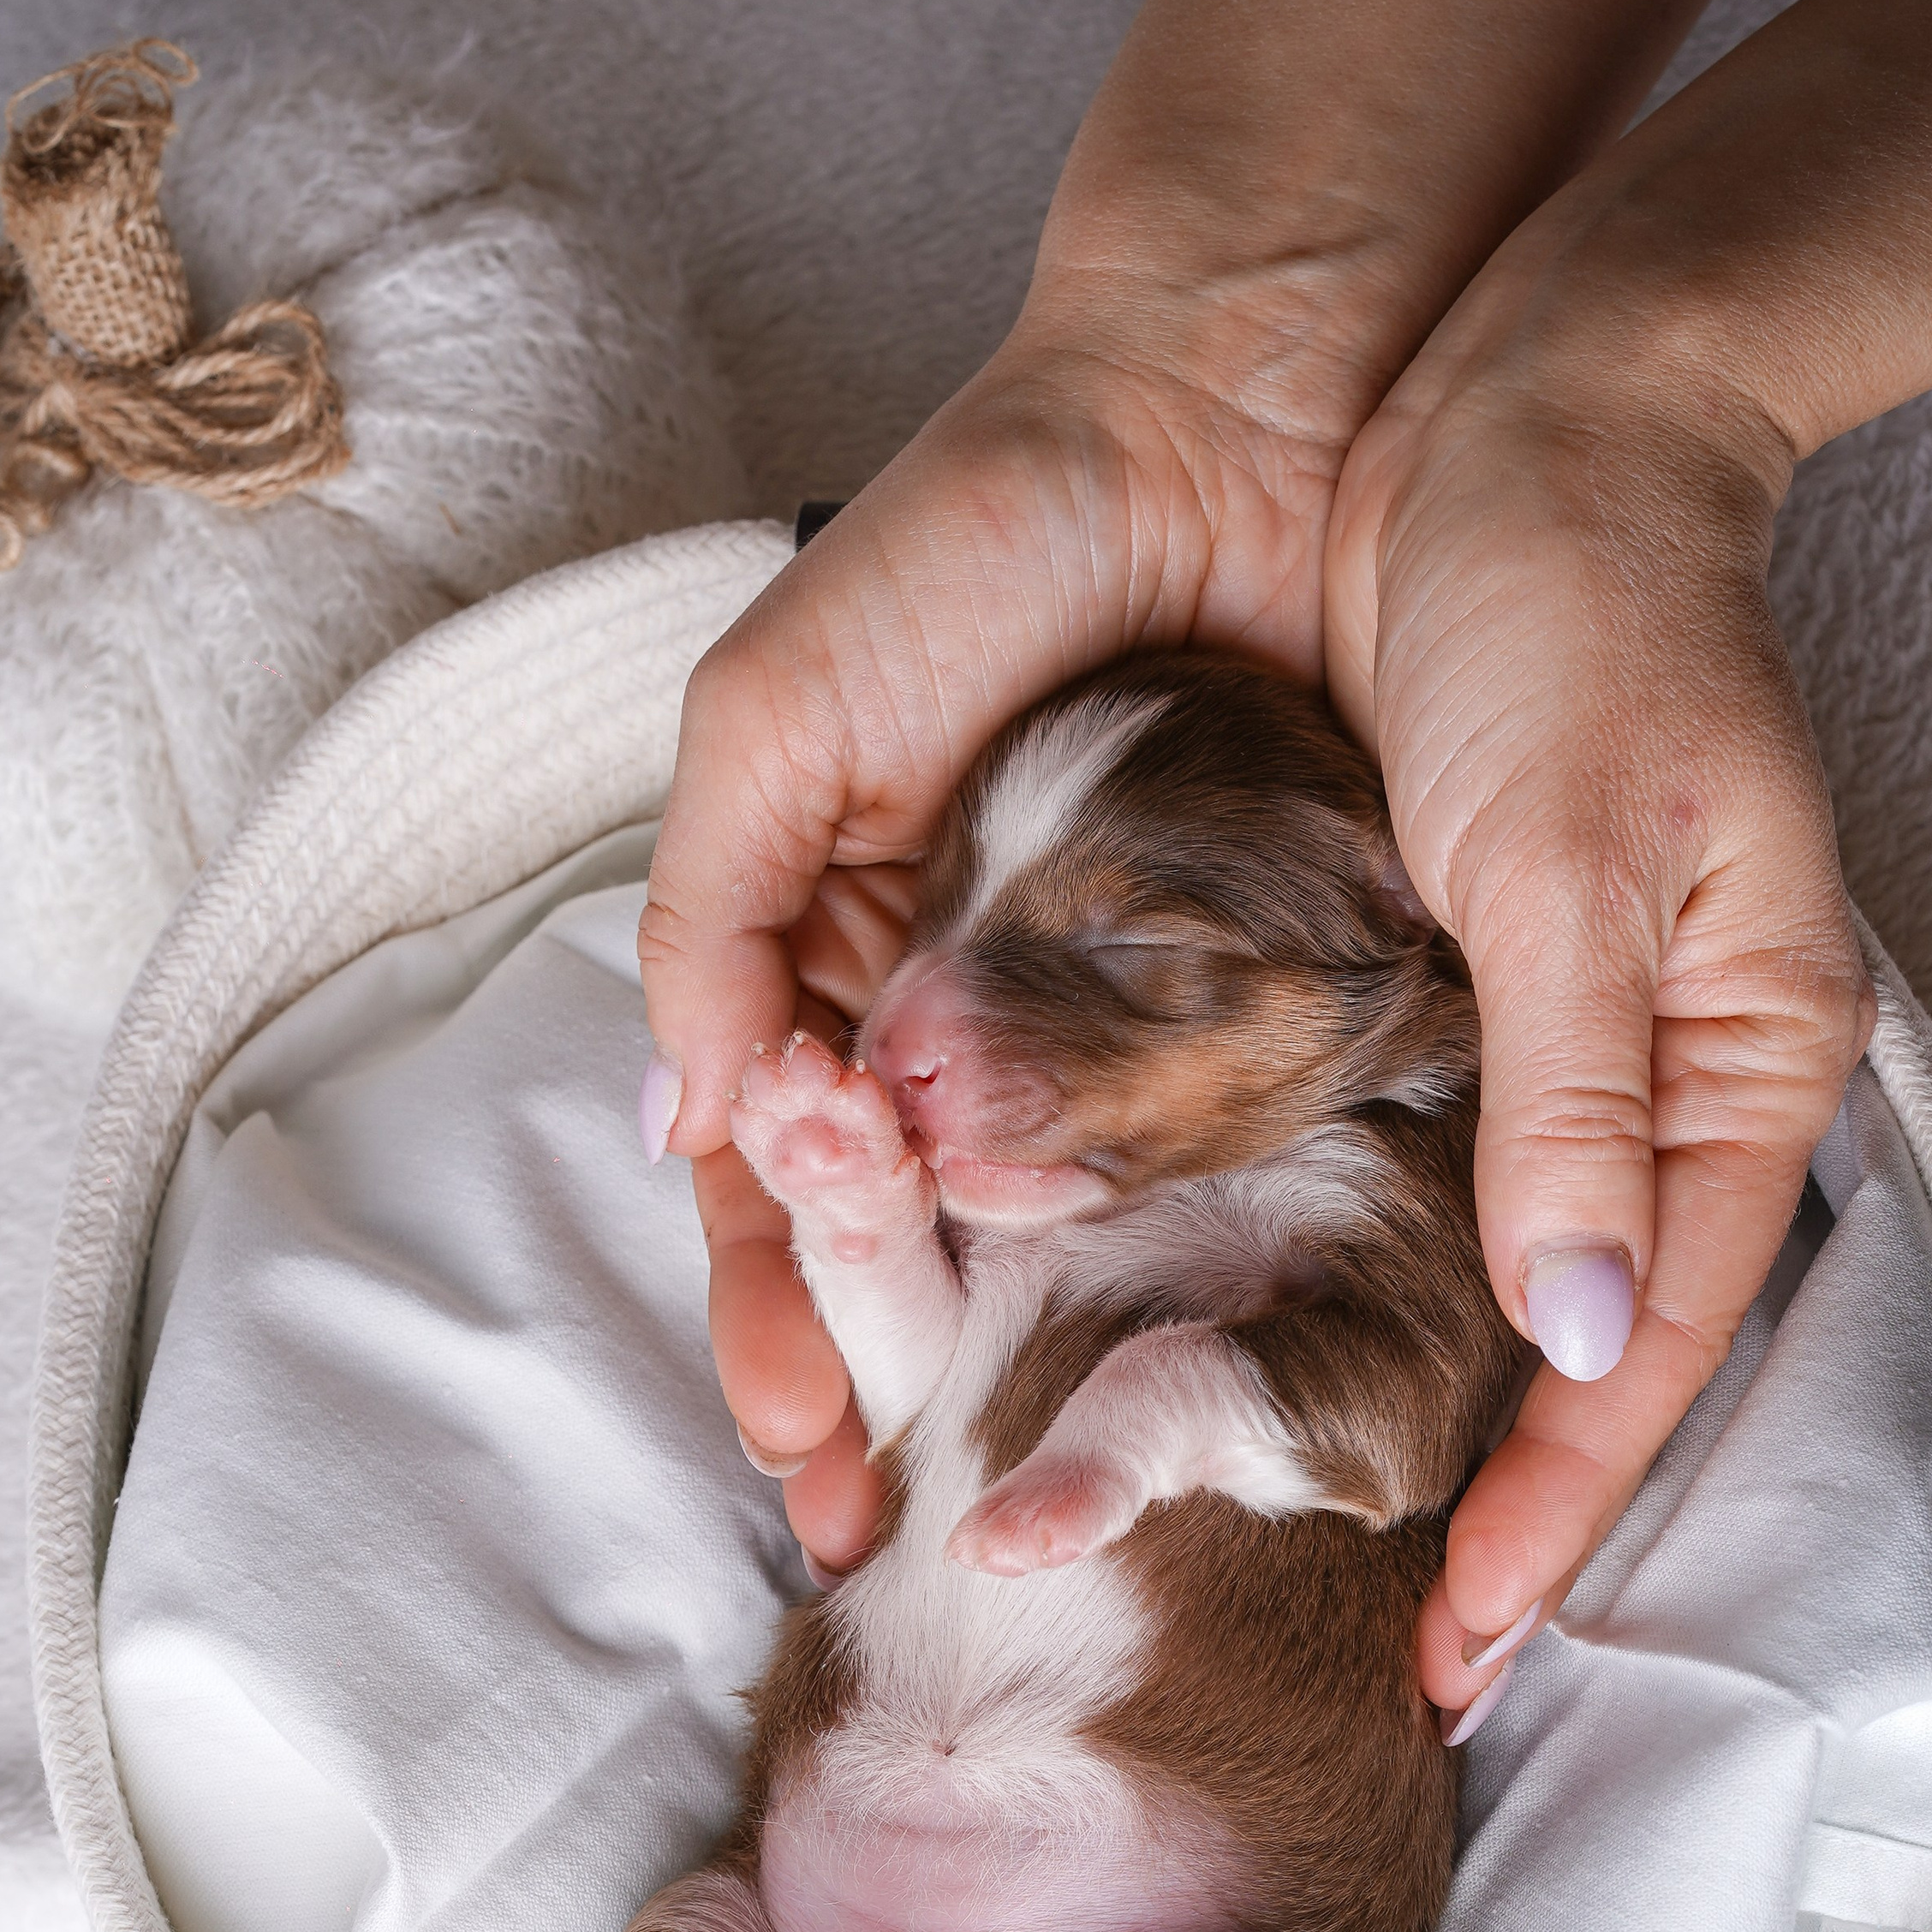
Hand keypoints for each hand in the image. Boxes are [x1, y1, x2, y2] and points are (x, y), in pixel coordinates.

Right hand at [642, 267, 1373, 1571]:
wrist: (1231, 403)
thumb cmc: (976, 535)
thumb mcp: (779, 715)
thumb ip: (715, 911)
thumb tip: (690, 1121)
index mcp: (827, 948)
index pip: (771, 1179)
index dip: (772, 1317)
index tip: (796, 1450)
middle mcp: (952, 1005)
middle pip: (893, 1239)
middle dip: (871, 1384)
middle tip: (877, 1528)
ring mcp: (1092, 1008)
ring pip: (1028, 1219)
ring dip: (995, 1359)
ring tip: (988, 1489)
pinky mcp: (1241, 987)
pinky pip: (1182, 1149)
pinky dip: (1151, 1254)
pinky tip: (1141, 1356)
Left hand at [1327, 192, 1873, 1723]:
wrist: (1527, 414)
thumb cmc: (1577, 603)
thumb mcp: (1573, 854)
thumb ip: (1575, 1102)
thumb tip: (1585, 1335)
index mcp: (1736, 1056)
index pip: (1646, 1344)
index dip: (1558, 1504)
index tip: (1459, 1640)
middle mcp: (1662, 1069)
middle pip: (1589, 1345)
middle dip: (1502, 1501)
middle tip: (1402, 1654)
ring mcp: (1564, 1030)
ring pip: (1502, 1275)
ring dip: (1425, 1409)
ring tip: (1321, 1544)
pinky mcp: (1466, 980)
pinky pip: (1423, 1170)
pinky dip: (1360, 1273)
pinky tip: (1274, 1342)